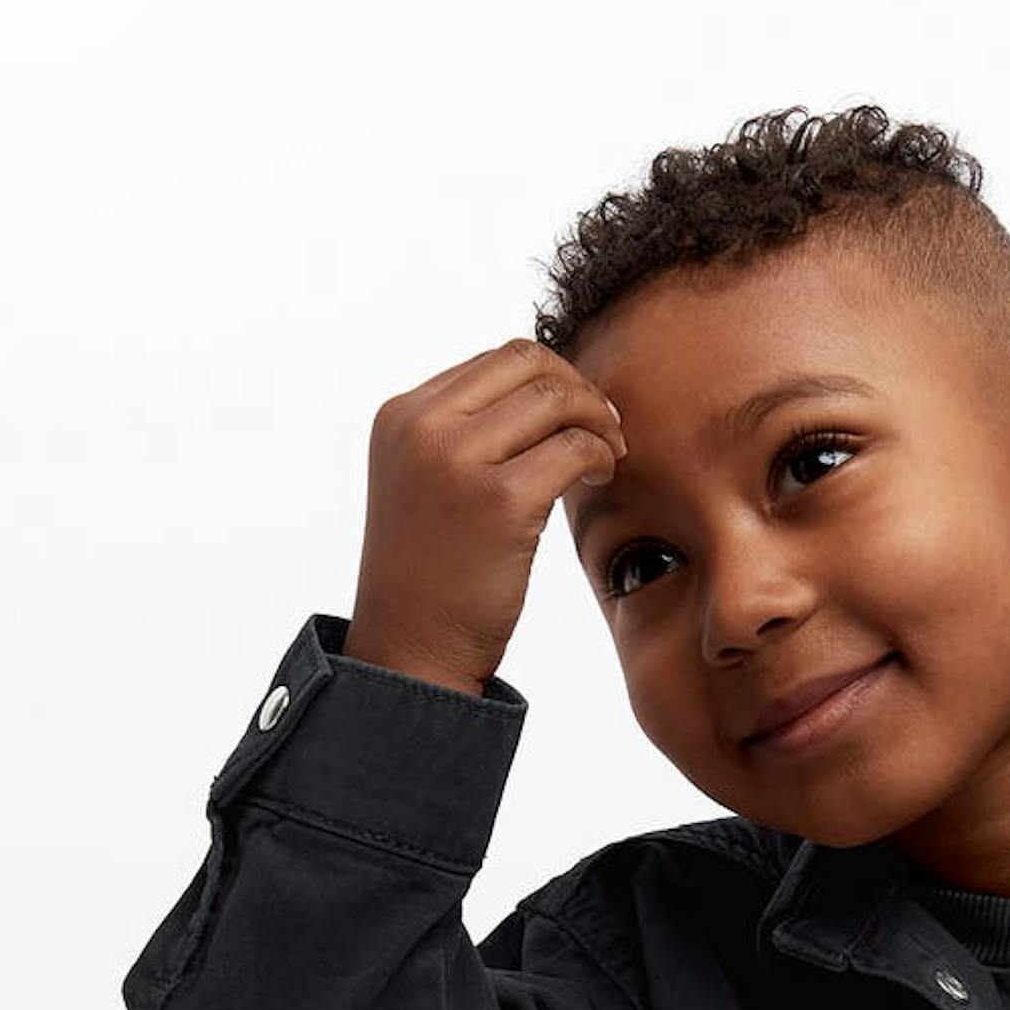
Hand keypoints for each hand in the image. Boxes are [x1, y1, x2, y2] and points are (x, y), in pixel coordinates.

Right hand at [345, 338, 629, 694]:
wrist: (411, 649)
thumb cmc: (430, 575)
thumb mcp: (425, 482)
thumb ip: (464, 432)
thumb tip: (545, 391)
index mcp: (401, 415)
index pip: (495, 360)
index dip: (551, 379)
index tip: (577, 416)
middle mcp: (422, 426)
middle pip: (528, 363)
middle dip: (580, 389)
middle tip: (607, 428)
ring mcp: (458, 461)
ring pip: (555, 399)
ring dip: (598, 421)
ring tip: (608, 457)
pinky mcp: (500, 501)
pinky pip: (574, 449)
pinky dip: (601, 456)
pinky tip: (602, 477)